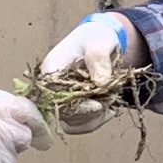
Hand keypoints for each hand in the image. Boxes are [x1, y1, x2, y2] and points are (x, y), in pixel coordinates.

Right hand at [33, 12, 142, 131]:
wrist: (98, 40)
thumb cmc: (95, 38)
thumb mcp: (99, 42)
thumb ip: (98, 59)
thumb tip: (100, 83)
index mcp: (51, 69)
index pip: (54, 96)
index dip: (76, 105)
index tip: (99, 105)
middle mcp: (50, 87)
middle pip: (64, 113)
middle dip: (90, 111)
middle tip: (111, 99)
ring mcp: (59, 99)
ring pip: (72, 122)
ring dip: (95, 117)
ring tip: (111, 101)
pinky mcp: (70, 107)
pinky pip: (79, 124)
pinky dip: (96, 121)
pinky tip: (110, 110)